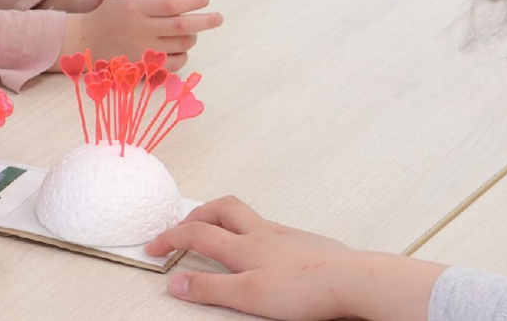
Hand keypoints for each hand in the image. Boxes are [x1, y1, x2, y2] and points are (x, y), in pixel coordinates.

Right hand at [60, 0, 221, 70]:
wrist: (85, 40)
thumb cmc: (108, 10)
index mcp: (135, 7)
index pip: (173, 4)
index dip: (193, 1)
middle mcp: (139, 29)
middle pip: (182, 26)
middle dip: (205, 21)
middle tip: (218, 17)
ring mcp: (141, 50)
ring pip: (180, 45)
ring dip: (193, 36)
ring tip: (195, 29)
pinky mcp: (142, 67)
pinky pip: (173, 64)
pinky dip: (183, 55)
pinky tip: (182, 47)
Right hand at [144, 196, 443, 320]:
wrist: (353, 281)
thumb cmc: (306, 290)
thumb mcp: (248, 296)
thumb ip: (210, 288)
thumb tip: (176, 281)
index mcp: (243, 247)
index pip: (196, 235)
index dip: (169, 238)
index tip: (153, 247)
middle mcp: (262, 234)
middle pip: (221, 209)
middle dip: (197, 213)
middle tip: (183, 225)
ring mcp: (286, 235)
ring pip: (248, 215)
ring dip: (225, 216)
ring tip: (218, 227)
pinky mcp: (307, 242)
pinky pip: (273, 226)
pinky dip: (256, 229)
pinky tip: (264, 245)